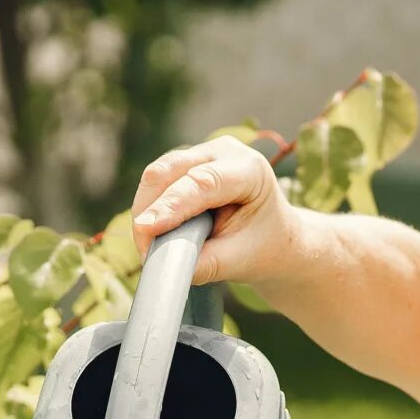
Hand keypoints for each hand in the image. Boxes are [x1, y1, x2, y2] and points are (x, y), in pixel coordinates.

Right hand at [129, 136, 302, 288]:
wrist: (275, 237)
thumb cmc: (263, 246)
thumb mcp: (241, 260)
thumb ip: (206, 263)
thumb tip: (166, 266)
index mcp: (250, 170)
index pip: (202, 183)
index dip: (171, 205)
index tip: (145, 228)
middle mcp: (225, 152)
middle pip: (171, 170)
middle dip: (150, 209)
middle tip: (144, 251)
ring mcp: (203, 153)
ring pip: (157, 175)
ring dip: (146, 210)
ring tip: (149, 248)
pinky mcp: (186, 164)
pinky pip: (157, 183)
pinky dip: (150, 209)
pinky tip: (152, 233)